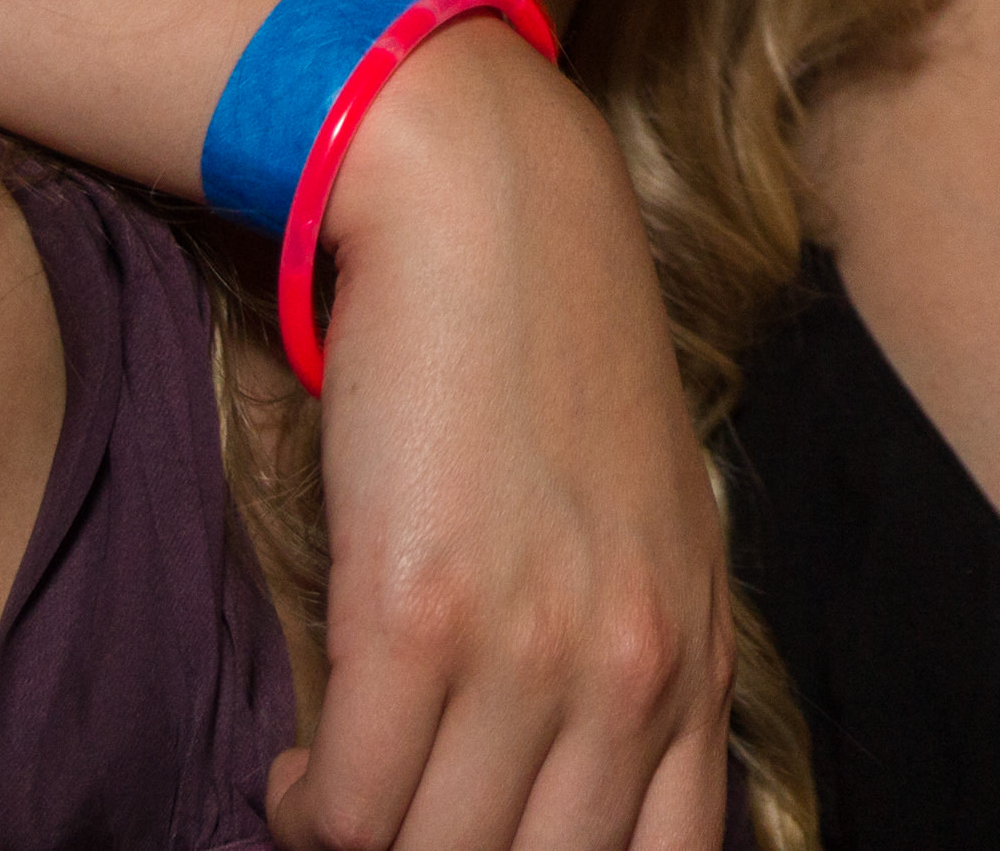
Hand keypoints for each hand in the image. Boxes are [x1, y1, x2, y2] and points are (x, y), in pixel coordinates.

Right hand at [266, 23, 731, 850]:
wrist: (492, 213)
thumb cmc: (558, 368)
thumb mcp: (656, 532)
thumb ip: (647, 668)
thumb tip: (570, 804)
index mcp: (697, 664)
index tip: (487, 838)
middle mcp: (633, 674)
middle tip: (399, 824)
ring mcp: (532, 649)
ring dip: (365, 845)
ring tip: (340, 799)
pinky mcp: (417, 614)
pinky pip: (350, 803)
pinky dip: (309, 807)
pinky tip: (302, 767)